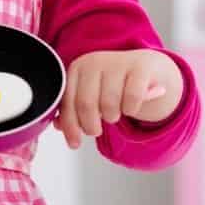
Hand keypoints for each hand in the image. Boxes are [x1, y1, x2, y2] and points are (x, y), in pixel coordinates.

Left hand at [53, 48, 182, 148]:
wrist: (146, 68)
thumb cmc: (113, 84)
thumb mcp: (91, 93)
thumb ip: (73, 108)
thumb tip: (59, 125)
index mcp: (78, 68)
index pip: (68, 101)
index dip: (70, 125)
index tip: (74, 143)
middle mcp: (95, 61)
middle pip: (86, 104)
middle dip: (90, 125)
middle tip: (96, 130)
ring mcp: (118, 62)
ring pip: (109, 104)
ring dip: (112, 117)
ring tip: (115, 114)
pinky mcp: (140, 67)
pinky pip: (131, 98)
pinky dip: (131, 109)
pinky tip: (131, 107)